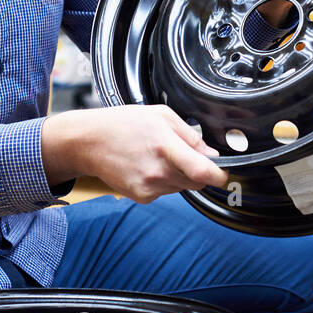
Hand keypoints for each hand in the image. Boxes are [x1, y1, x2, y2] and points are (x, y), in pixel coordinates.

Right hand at [42, 104, 228, 203]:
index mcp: (165, 147)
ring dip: (179, 175)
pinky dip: (164, 181)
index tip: (224, 172)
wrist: (88, 142)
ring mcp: (149, 187)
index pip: (203, 172)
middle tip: (183, 153)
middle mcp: (158, 171)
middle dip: (198, 170)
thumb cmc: (122, 124)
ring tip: (158, 155)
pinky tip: (147, 165)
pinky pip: (166, 192)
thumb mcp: (161, 116)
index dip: (220, 175)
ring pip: (182, 187)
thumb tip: (211, 154)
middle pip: (196, 181)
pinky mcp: (142, 197)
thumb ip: (190, 135)